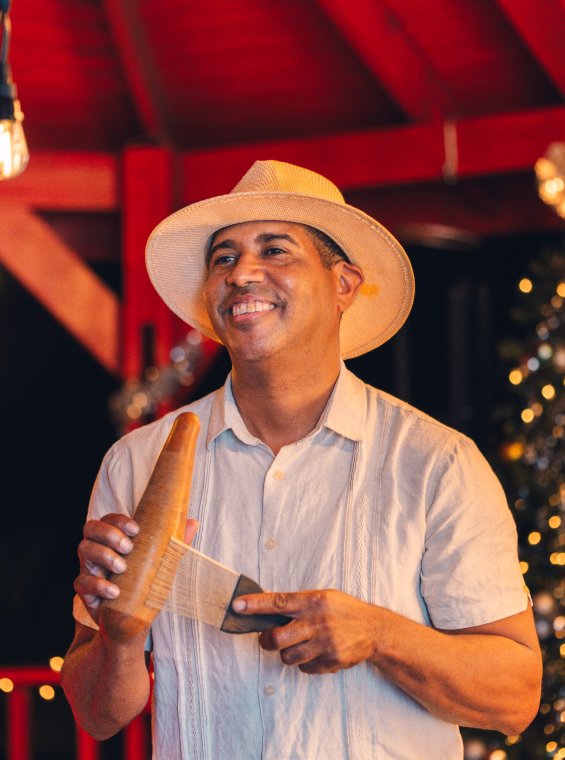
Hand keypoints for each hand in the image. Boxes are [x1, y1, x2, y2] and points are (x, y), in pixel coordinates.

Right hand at [74, 515, 197, 623]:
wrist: (129, 622)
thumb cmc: (143, 584)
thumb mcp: (159, 563)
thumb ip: (173, 543)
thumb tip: (193, 522)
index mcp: (114, 539)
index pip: (109, 519)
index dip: (119, 520)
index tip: (136, 529)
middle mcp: (98, 549)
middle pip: (91, 528)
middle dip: (109, 534)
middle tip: (128, 547)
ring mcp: (89, 568)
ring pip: (84, 549)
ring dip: (104, 555)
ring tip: (122, 567)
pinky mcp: (85, 591)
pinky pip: (82, 582)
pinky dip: (98, 584)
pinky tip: (114, 591)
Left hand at [232, 589, 380, 673]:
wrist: (374, 629)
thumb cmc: (344, 610)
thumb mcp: (323, 597)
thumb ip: (299, 603)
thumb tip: (268, 609)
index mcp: (312, 601)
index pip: (278, 602)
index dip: (255, 605)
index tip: (237, 605)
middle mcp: (316, 621)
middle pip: (277, 638)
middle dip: (267, 641)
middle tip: (268, 639)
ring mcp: (324, 643)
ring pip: (288, 657)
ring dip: (288, 653)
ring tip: (300, 644)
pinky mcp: (331, 660)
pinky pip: (305, 668)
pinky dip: (306, 663)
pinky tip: (316, 652)